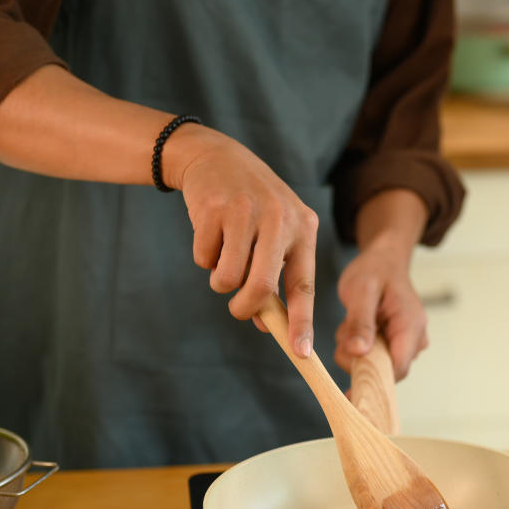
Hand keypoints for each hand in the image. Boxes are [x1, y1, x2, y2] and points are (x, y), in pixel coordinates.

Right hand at [171, 125, 318, 357]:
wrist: (215, 155)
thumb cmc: (251, 208)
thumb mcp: (274, 234)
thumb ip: (275, 277)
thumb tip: (267, 325)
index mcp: (303, 228)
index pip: (305, 285)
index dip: (302, 322)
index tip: (301, 352)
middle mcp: (279, 218)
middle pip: (261, 287)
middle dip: (246, 308)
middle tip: (238, 309)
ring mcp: (245, 211)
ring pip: (227, 278)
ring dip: (219, 280)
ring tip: (224, 257)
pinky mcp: (213, 208)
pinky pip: (204, 259)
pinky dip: (203, 257)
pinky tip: (211, 232)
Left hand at [333, 244, 427, 379]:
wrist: (384, 260)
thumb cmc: (374, 270)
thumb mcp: (361, 291)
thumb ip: (360, 322)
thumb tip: (359, 352)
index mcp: (411, 326)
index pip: (398, 368)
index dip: (374, 379)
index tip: (350, 380)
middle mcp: (415, 338)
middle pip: (387, 370)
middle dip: (360, 360)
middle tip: (345, 334)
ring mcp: (408, 342)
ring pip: (379, 366)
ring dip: (358, 352)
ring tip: (351, 324)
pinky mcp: (398, 344)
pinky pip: (377, 358)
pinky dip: (360, 348)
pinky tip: (356, 328)